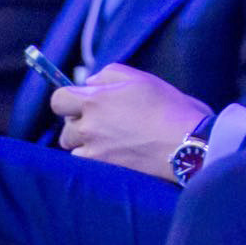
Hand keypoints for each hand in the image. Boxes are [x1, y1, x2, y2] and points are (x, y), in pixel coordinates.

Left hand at [52, 64, 210, 178]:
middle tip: (105, 121)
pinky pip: (85, 163)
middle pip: (66, 126)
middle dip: (80, 122)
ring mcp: (94, 150)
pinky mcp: (103, 169)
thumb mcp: (142, 78)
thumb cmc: (170, 108)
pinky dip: (94, 158)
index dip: (68, 99)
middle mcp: (89, 126)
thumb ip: (109, 74)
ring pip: (73, 146)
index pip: (58, 100)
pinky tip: (114, 153)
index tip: (83, 101)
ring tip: (111, 139)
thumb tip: (90, 82)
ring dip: (85, 142)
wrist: (187, 143)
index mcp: (95, 100)